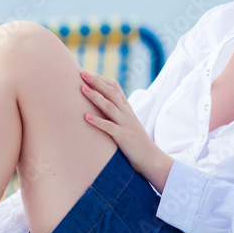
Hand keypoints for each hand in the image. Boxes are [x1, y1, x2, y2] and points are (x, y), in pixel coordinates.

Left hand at [80, 70, 173, 189]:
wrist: (151, 158)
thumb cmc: (136, 143)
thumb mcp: (128, 124)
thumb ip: (118, 115)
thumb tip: (102, 108)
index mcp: (127, 109)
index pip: (116, 88)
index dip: (102, 79)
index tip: (88, 74)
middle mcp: (126, 113)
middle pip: (111, 92)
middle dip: (96, 82)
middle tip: (82, 74)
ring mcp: (125, 124)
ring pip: (109, 106)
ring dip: (95, 97)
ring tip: (82, 89)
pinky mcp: (123, 137)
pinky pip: (109, 127)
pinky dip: (97, 121)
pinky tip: (86, 117)